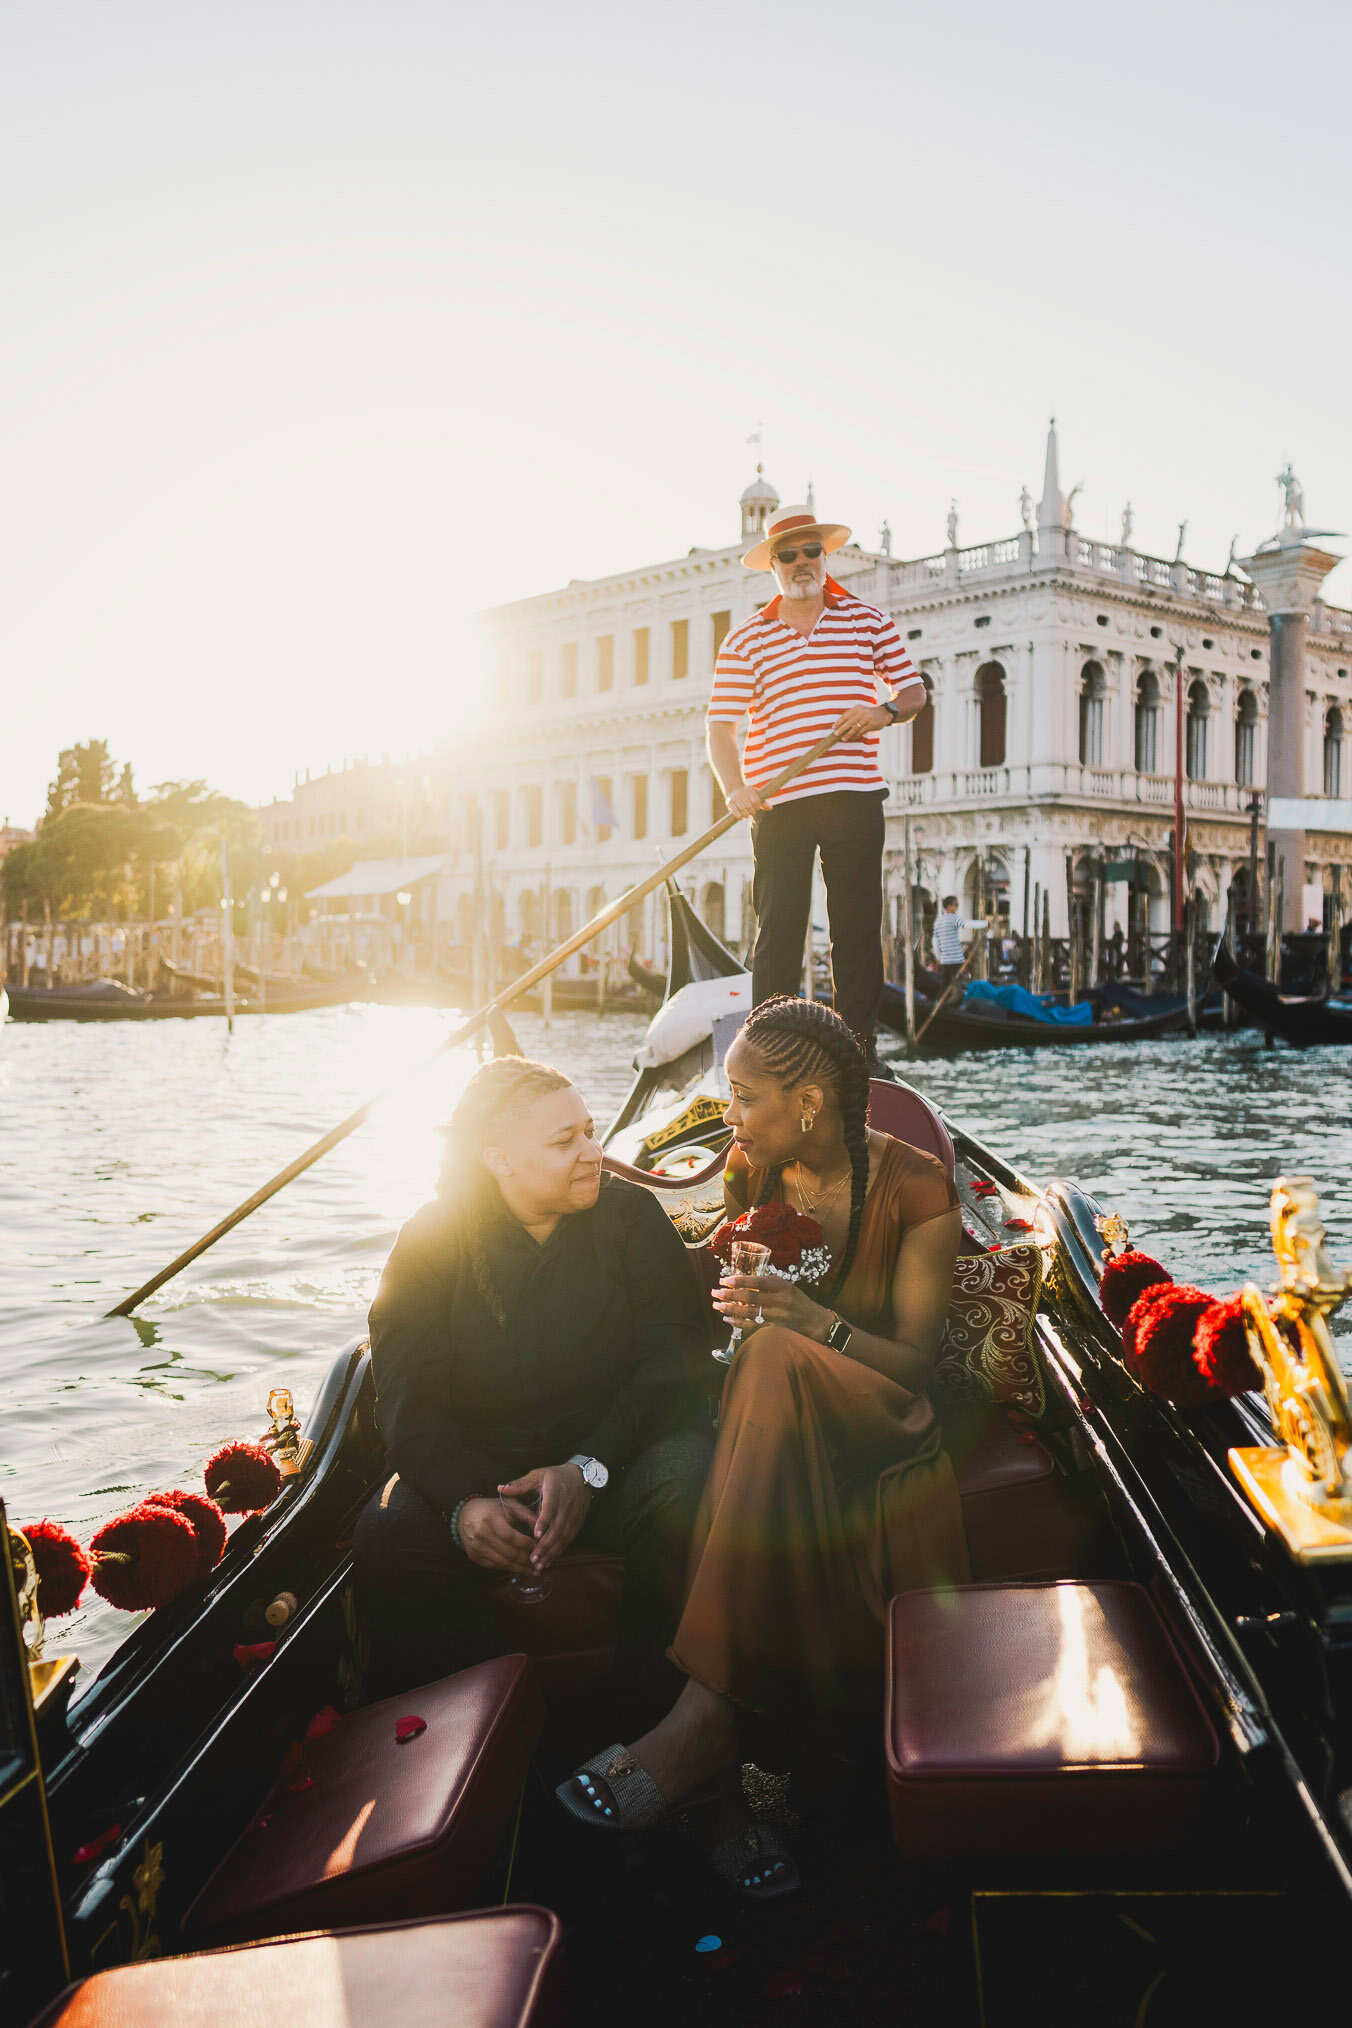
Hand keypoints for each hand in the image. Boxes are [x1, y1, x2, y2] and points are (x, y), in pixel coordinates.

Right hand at [457, 1496, 536, 1573]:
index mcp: (490, 1519)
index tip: (540, 1547)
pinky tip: (521, 1568)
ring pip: (503, 1563)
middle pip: (509, 1553)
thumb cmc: (492, 1508)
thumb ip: (527, 1516)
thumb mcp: (509, 1505)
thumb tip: (543, 1532)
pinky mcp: (475, 1557)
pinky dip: (510, 1568)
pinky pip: (496, 1566)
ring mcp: (477, 1548)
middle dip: (527, 1560)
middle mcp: (481, 1535)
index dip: (527, 1544)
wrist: (465, 1515)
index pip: (511, 1537)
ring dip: (521, 1568)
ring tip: (535, 1570)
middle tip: (541, 1563)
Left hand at [498, 1463, 590, 1570]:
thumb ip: (520, 1484)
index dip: (544, 1522)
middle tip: (532, 1558)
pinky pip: (569, 1539)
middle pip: (558, 1528)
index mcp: (555, 1491)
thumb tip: (500, 1489)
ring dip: (552, 1552)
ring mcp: (574, 1515)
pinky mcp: (578, 1522)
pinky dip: (559, 1550)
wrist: (582, 1477)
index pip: (550, 1508)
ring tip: (539, 1564)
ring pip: (564, 1536)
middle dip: (545, 1545)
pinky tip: (549, 1559)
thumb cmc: (555, 1476)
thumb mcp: (538, 1475)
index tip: (535, 1535)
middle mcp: (566, 1504)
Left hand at [713, 1273, 832, 1343]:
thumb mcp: (788, 1286)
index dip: (741, 1281)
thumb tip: (744, 1279)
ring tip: (717, 1305)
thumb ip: (769, 1283)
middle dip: (731, 1295)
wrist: (816, 1322)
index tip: (725, 1280)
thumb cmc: (798, 1301)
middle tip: (716, 1292)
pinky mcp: (776, 1330)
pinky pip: (754, 1326)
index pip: (759, 1282)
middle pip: (752, 1298)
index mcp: (784, 1287)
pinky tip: (727, 1319)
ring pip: (751, 1313)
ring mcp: (779, 1317)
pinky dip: (739, 1323)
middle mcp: (782, 1301)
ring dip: (732, 1309)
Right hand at [726, 782, 765, 819]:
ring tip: (747, 815)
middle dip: (752, 812)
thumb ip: (763, 802)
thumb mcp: (756, 795)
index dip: (757, 807)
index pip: (755, 802)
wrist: (734, 790)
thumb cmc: (748, 794)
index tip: (757, 808)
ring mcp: (735, 798)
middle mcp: (742, 794)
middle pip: (749, 807)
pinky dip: (739, 817)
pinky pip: (735, 812)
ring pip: (743, 810)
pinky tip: (741, 817)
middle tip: (752, 812)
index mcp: (750, 791)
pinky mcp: (730, 803)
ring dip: (746, 815)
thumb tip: (770, 808)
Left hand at [831, 703, 891, 740]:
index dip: (839, 721)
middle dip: (842, 728)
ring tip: (843, 739)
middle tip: (836, 734)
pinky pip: (862, 731)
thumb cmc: (869, 714)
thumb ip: (852, 716)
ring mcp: (867, 718)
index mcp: (857, 708)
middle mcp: (862, 712)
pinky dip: (856, 735)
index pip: (846, 715)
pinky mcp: (871, 724)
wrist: (884, 714)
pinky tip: (852, 738)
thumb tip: (841, 726)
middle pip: (849, 722)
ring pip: (855, 728)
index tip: (833, 727)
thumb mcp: (861, 711)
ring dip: (848, 734)